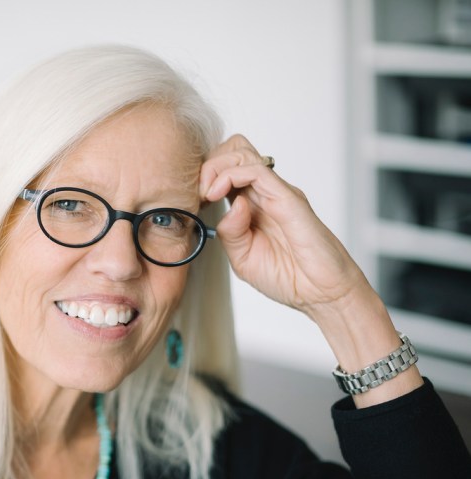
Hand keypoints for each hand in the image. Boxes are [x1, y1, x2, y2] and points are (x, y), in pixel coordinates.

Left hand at [200, 134, 370, 319]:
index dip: (204, 177)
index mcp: (252, 205)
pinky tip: (217, 195)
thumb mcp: (242, 258)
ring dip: (215, 167)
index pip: (225, 169)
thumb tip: (229, 204)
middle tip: (199, 194)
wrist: (321, 293)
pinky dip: (229, 175)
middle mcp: (264, 193)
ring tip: (207, 194)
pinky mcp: (287, 197)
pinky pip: (256, 170)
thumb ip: (229, 232)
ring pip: (241, 152)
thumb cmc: (287, 277)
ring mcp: (276, 192)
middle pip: (233, 150)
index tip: (192, 201)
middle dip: (207, 165)